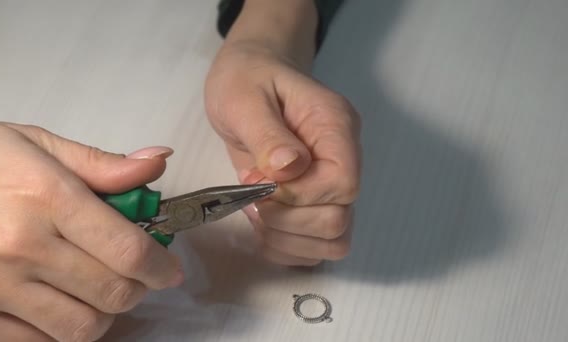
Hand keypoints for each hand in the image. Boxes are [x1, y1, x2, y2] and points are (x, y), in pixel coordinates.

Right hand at [0, 123, 182, 340]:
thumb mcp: (36, 145)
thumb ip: (102, 164)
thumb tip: (158, 161)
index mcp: (46, 197)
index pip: (127, 250)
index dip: (160, 266)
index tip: (168, 269)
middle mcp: (20, 247)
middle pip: (113, 293)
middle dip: (137, 288)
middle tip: (134, 276)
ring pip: (81, 328)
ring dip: (102, 313)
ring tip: (94, 290)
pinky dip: (59, 329)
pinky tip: (54, 302)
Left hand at [205, 41, 360, 265]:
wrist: (248, 79)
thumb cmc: (245, 80)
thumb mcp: (243, 99)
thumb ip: (268, 135)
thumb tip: (290, 168)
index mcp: (335, 126)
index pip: (343, 183)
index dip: (298, 196)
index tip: (259, 182)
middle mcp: (344, 159)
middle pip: (339, 219)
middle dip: (287, 219)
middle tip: (252, 197)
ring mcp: (332, 185)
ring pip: (333, 241)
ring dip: (286, 237)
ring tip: (255, 210)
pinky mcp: (316, 204)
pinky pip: (314, 248)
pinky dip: (285, 246)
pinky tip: (261, 222)